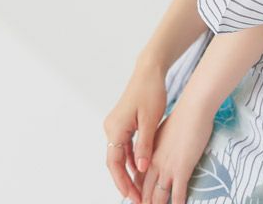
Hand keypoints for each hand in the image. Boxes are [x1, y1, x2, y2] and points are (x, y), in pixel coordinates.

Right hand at [103, 58, 168, 203]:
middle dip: (125, 181)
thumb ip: (144, 146)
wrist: (150, 71)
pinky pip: (124, 145)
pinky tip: (140, 169)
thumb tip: (140, 169)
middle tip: (137, 198)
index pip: (114, 162)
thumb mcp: (150, 121)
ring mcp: (115, 124)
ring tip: (139, 188)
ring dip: (128, 171)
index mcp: (115, 127)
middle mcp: (111, 127)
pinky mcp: (122, 122)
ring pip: (119, 154)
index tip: (131, 196)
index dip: (122, 182)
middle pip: (114, 161)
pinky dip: (130, 158)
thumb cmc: (150, 91)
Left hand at [140, 93, 215, 203]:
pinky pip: (178, 194)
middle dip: (146, 203)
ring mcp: (168, 167)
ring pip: (159, 196)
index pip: (140, 179)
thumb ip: (159, 146)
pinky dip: (177, 203)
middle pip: (146, 191)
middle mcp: (155, 163)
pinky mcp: (182, 169)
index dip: (140, 192)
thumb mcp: (164, 132)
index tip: (141, 200)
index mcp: (150, 153)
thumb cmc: (181, 117)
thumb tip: (160, 153)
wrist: (193, 108)